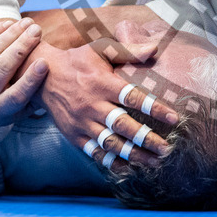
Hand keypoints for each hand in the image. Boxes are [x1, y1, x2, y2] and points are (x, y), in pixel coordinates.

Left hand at [0, 19, 47, 128]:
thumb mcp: (14, 112)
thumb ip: (34, 100)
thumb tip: (59, 83)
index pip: (16, 96)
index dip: (31, 79)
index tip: (44, 63)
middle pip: (3, 67)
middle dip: (23, 46)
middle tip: (38, 30)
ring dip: (12, 34)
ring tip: (28, 23)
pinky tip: (10, 24)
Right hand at [26, 40, 178, 166]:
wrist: (42, 78)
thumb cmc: (78, 61)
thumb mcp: (100, 49)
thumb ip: (128, 50)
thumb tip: (155, 48)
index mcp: (103, 84)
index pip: (133, 98)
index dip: (154, 108)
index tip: (174, 118)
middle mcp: (93, 105)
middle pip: (123, 125)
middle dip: (147, 139)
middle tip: (167, 148)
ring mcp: (82, 123)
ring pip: (111, 143)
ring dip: (134, 154)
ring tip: (154, 162)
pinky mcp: (74, 135)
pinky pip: (94, 152)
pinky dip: (111, 162)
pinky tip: (128, 169)